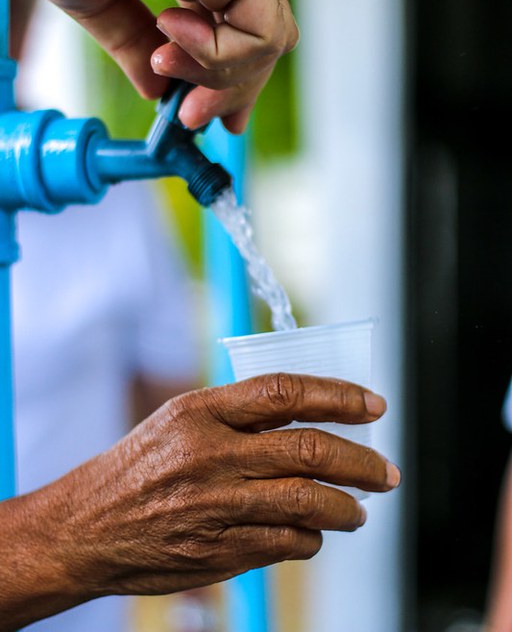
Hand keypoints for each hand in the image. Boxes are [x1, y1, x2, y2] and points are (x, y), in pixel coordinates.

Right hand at [0, 0, 297, 131]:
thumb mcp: (102, 9)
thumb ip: (134, 49)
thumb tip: (157, 88)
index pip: (241, 35)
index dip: (229, 81)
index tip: (198, 113)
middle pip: (264, 45)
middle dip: (231, 91)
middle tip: (190, 115)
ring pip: (268, 43)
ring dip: (218, 76)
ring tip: (163, 61)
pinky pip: (259, 32)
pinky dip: (218, 52)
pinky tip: (169, 31)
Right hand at [0, 374, 398, 628]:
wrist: (82, 530)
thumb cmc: (136, 469)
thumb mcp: (177, 421)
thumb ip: (235, 415)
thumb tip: (303, 414)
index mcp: (200, 411)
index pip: (285, 392)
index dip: (338, 395)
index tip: (373, 405)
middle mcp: (210, 453)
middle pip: (309, 449)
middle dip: (362, 461)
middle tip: (386, 472)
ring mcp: (215, 505)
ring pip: (308, 502)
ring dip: (347, 508)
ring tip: (360, 510)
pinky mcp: (217, 551)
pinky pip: (286, 544)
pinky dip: (311, 540)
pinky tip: (313, 537)